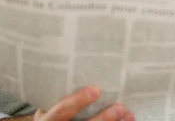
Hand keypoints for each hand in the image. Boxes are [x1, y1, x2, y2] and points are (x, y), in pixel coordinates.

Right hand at [17, 86, 133, 120]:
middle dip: (103, 119)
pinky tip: (127, 119)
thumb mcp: (46, 103)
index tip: (96, 90)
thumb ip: (59, 90)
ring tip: (128, 114)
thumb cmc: (49, 112)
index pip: (61, 112)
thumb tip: (82, 60)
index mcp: (46, 119)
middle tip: (120, 107)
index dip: (78, 102)